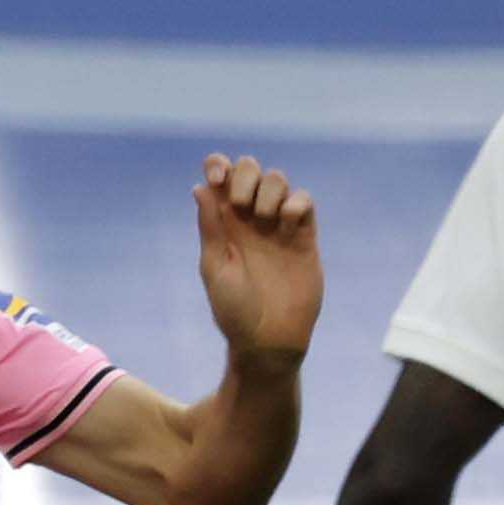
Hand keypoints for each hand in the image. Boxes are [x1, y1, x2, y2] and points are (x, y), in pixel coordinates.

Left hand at [195, 156, 321, 363]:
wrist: (268, 339)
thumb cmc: (234, 309)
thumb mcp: (215, 267)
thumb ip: (210, 227)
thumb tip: (199, 188)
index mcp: (224, 223)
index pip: (221, 177)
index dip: (218, 165)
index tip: (217, 178)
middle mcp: (250, 218)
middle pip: (251, 169)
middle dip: (245, 174)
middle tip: (240, 205)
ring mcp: (278, 225)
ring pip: (278, 179)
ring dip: (269, 189)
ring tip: (263, 219)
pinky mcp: (304, 236)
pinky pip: (304, 200)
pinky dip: (295, 202)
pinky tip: (287, 223)